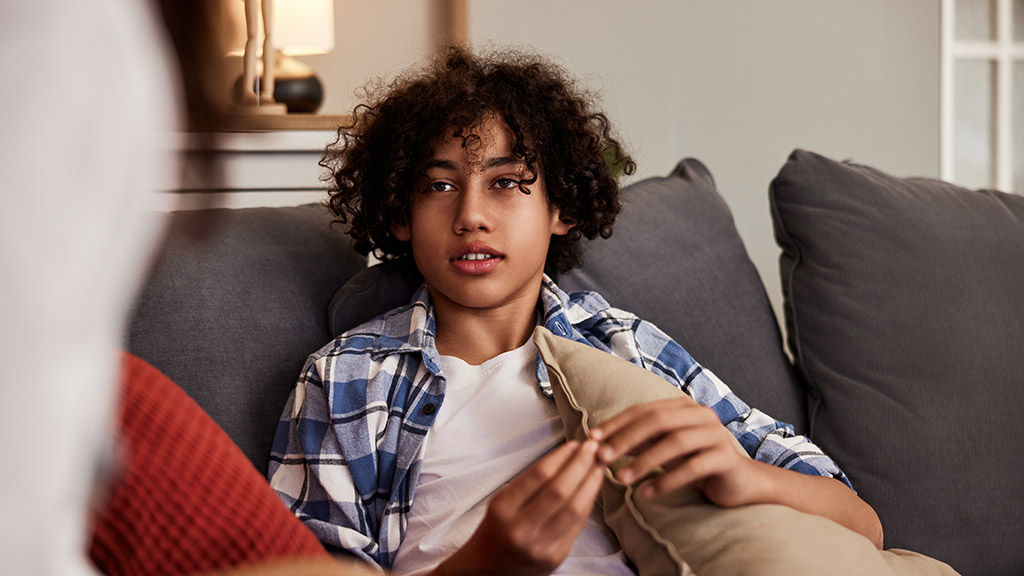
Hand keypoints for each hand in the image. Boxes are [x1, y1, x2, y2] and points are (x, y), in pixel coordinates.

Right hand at [432, 439, 605, 575]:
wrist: (489, 570)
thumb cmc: (497, 527)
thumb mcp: (502, 501)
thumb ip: (531, 483)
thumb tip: (569, 456)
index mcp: (503, 510)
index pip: (539, 476)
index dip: (561, 457)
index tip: (575, 443)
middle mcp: (521, 529)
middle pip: (560, 491)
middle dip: (580, 465)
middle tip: (594, 447)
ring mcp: (540, 546)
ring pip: (574, 509)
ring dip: (590, 483)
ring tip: (599, 465)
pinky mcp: (556, 557)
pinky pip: (577, 525)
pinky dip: (588, 503)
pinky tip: (592, 488)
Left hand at [590, 397, 761, 507]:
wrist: (739, 482)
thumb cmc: (694, 462)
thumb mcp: (664, 448)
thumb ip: (640, 441)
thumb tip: (600, 441)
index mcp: (683, 407)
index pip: (643, 410)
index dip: (616, 423)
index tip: (591, 438)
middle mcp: (701, 415)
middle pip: (658, 421)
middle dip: (626, 439)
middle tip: (602, 457)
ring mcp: (716, 435)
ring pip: (675, 443)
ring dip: (644, 461)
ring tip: (621, 479)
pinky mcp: (726, 458)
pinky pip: (693, 468)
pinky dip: (667, 480)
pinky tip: (647, 493)